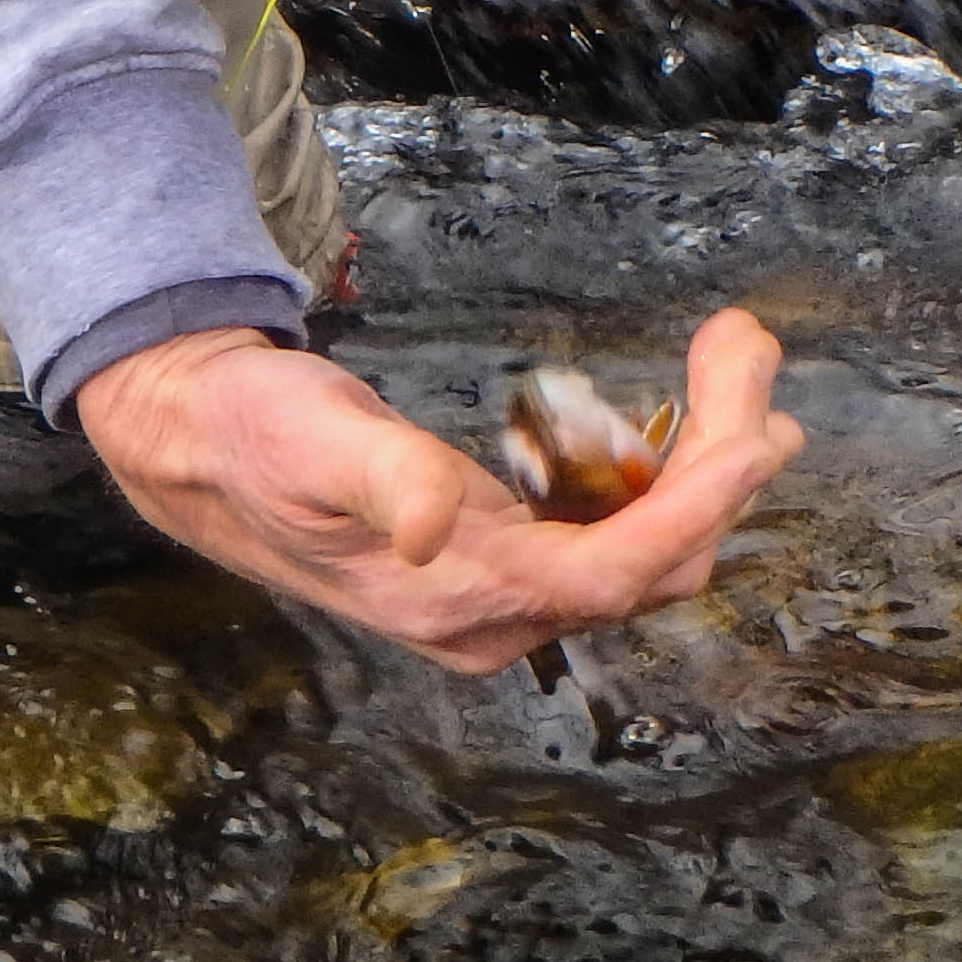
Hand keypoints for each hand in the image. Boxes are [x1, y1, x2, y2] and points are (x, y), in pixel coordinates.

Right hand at [77, 309, 802, 673]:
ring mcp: (508, 592)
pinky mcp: (512, 556)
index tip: (756, 433)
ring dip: (706, 455)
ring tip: (736, 352)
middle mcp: (495, 615)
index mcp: (454, 598)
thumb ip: (381, 479)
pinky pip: (620, 527)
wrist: (206, 444)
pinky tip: (681, 404)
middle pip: (653, 561)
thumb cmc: (256, 435)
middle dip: (721, 458)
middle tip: (748, 345)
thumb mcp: (311, 440)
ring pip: (649, 545)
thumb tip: (432, 522)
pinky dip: (664, 465)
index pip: (612, 573)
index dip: (694, 508)